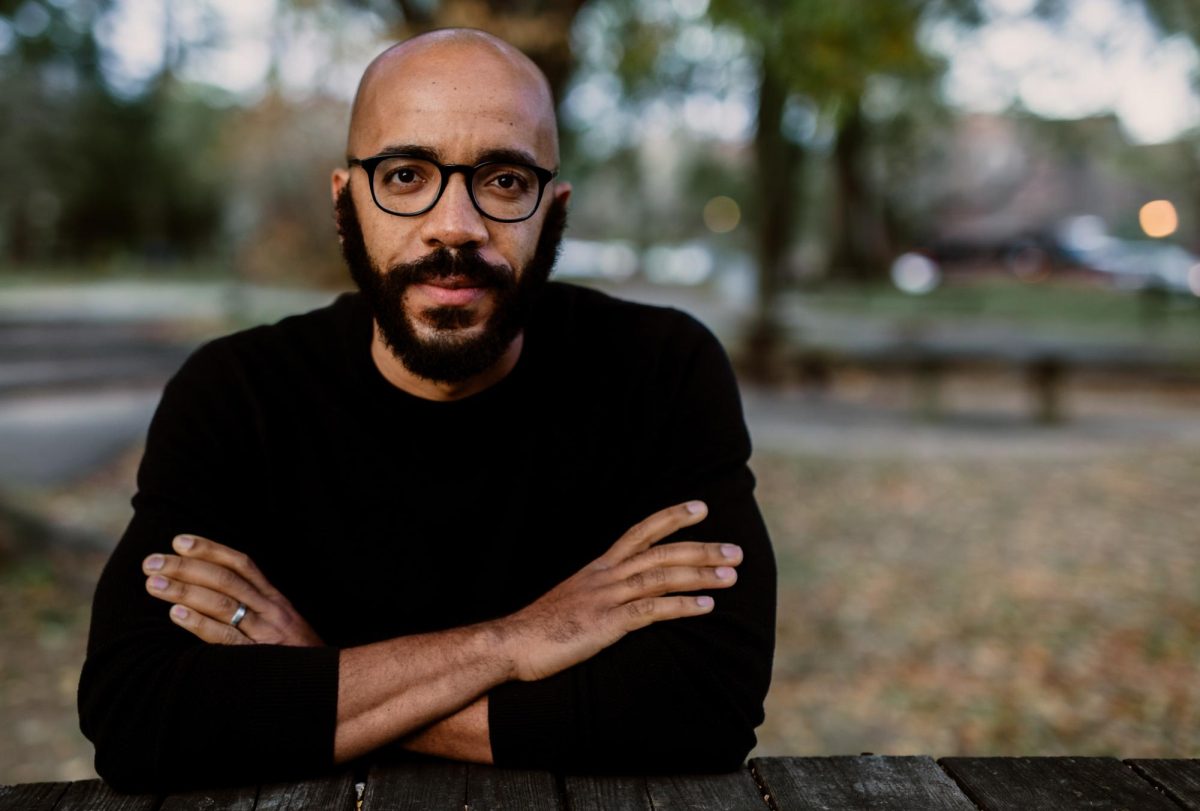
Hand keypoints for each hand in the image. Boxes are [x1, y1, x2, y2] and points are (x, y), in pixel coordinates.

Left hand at [143, 534, 323, 646]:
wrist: (332, 687)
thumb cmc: (298, 658)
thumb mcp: (282, 625)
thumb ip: (255, 608)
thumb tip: (212, 593)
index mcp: (275, 599)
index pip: (242, 564)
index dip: (210, 549)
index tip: (179, 541)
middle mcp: (272, 610)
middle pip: (226, 578)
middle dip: (186, 567)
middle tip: (151, 561)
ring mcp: (266, 632)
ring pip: (222, 603)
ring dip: (184, 590)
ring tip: (153, 583)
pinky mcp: (260, 657)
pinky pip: (226, 637)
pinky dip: (200, 623)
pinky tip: (176, 614)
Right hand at [496, 500, 741, 681]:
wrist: (511, 644)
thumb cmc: (542, 628)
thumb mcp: (574, 600)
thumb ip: (601, 592)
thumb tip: (624, 594)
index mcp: (598, 568)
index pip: (639, 531)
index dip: (671, 517)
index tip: (700, 507)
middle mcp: (604, 576)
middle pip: (660, 553)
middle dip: (700, 549)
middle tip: (736, 550)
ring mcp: (605, 598)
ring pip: (660, 577)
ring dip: (699, 575)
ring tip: (731, 574)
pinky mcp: (604, 624)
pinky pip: (650, 610)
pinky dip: (681, 606)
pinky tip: (706, 606)